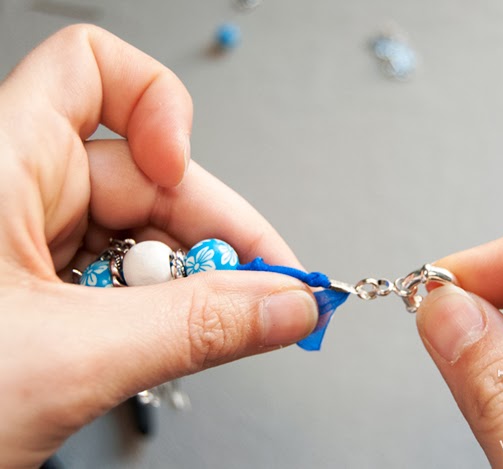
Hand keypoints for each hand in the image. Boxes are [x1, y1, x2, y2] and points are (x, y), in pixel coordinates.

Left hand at [0, 25, 316, 466]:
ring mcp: (25, 243)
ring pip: (143, 235)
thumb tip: (284, 305)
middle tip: (264, 293)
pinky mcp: (38, 289)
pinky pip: (124, 279)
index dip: (160, 108)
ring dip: (190, 285)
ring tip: (211, 332)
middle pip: (147, 176)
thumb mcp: (69, 359)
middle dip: (213, 237)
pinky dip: (159, 312)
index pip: (95, 72)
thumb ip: (196, 328)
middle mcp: (11, 191)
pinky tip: (165, 342)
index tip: (191, 174)